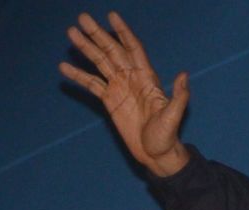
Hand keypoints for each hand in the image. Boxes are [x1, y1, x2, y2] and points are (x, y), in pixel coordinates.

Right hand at [59, 11, 189, 176]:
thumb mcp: (174, 116)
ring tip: (71, 32)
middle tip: (82, 18)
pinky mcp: (109, 100)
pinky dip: (79, 75)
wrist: (156, 154)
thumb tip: (184, 74)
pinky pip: (92, 84)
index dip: (123, 32)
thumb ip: (179, 96)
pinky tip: (64, 67)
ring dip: (86, 48)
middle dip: (98, 34)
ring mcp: (119, 88)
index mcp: (147, 79)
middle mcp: (132, 78)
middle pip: (112, 51)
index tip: (112, 16)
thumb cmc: (167, 136)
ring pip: (100, 63)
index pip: (133, 49)